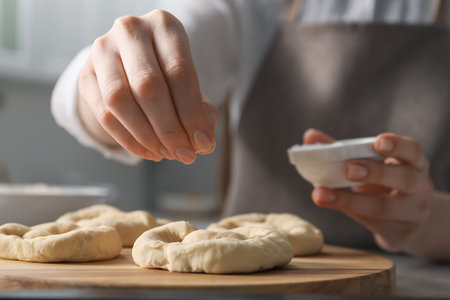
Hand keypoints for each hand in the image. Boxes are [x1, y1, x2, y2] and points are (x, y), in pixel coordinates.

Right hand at [78, 10, 219, 163]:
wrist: (133, 62)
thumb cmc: (169, 73)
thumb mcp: (191, 82)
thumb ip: (202, 110)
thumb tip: (202, 142)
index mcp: (164, 25)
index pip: (179, 71)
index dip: (192, 113)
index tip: (203, 142)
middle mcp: (130, 31)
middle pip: (147, 85)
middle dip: (169, 128)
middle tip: (185, 153)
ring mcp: (102, 51)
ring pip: (119, 100)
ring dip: (146, 136)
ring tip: (166, 153)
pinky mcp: (86, 75)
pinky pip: (103, 114)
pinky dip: (128, 140)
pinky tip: (148, 151)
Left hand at [305, 129, 433, 251]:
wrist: (405, 224)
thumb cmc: (383, 185)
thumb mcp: (371, 166)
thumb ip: (342, 150)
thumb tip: (310, 136)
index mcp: (414, 164)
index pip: (413, 151)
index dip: (398, 146)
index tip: (377, 141)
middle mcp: (420, 187)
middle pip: (405, 179)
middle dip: (376, 172)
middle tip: (349, 168)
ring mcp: (412, 213)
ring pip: (384, 207)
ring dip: (351, 200)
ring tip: (322, 193)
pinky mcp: (399, 233)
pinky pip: (374, 224)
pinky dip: (348, 213)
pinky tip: (329, 204)